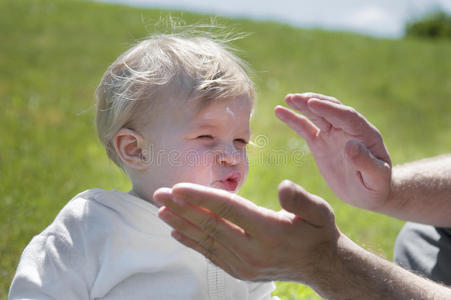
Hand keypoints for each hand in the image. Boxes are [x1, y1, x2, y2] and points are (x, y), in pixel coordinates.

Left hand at [154, 180, 340, 283]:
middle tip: (159, 194)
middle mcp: (253, 251)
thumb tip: (283, 188)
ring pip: (207, 240)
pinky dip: (192, 242)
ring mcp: (244, 264)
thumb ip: (301, 200)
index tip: (178, 187)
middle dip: (182, 208)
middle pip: (211, 225)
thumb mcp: (320, 211)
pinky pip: (210, 254)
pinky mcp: (239, 270)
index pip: (228, 210)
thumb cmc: (317, 231)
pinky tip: (177, 231)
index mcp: (270, 231)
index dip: (201, 197)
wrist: (320, 265)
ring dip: (182, 224)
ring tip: (161, 210)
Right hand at [275, 93, 391, 210]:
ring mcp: (333, 134)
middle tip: (295, 98)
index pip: (347, 116)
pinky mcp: (320, 142)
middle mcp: (348, 129)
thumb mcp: (376, 178)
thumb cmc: (376, 186)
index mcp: (365, 134)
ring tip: (287, 99)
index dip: (330, 109)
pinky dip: (293, 119)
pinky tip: (279, 111)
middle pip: (330, 110)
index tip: (313, 104)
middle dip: (313, 102)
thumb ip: (366, 162)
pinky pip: (305, 128)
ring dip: (302, 105)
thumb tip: (351, 146)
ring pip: (316, 115)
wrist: (366, 193)